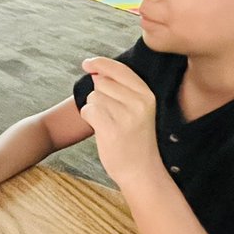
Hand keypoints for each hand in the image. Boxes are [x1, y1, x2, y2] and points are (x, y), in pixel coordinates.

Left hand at [78, 57, 160, 189]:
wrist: (141, 171)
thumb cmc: (135, 139)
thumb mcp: (138, 110)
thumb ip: (121, 89)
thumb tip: (95, 72)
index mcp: (147, 95)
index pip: (120, 69)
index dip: (100, 63)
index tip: (87, 63)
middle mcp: (139, 103)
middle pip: (102, 83)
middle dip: (98, 95)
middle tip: (110, 115)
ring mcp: (126, 116)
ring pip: (93, 97)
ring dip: (93, 108)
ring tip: (107, 124)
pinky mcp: (111, 129)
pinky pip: (88, 110)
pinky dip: (87, 117)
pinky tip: (98, 128)